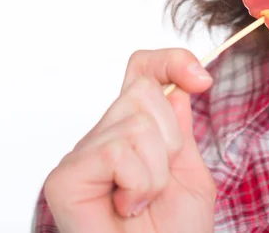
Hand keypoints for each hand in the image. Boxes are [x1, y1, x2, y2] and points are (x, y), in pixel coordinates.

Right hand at [43, 49, 215, 232]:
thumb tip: (177, 86)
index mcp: (135, 131)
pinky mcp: (66, 176)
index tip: (201, 80)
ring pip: (136, 123)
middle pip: (143, 92)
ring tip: (143, 201)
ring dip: (157, 171)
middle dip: (170, 140)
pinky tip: (127, 207)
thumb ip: (180, 129)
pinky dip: (139, 183)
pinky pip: (118, 151)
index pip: (143, 72)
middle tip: (160, 183)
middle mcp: (104, 136)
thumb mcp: (190, 173)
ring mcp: (83, 154)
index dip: (170, 61)